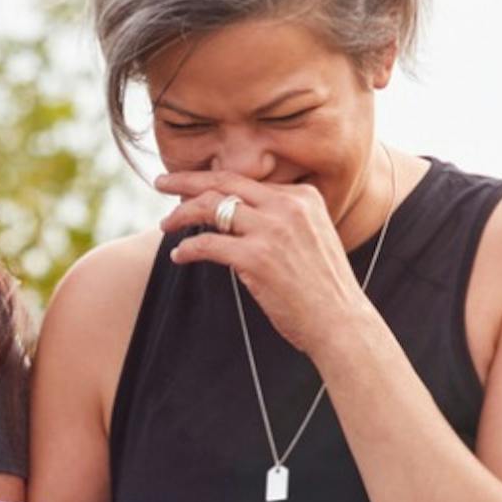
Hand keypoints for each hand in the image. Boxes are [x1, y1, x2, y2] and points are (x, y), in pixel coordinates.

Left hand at [155, 165, 395, 357]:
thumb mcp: (313, 237)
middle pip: (224, 181)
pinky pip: (208, 244)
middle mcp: (287, 205)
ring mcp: (271, 230)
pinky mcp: (256, 257)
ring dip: (181, 214)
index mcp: (303, 196)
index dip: (213, 182)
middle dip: (186, 179)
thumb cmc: (324, 289)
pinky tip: (179, 256)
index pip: (247, 180)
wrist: (341, 322)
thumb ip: (285, 219)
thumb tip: (242, 214)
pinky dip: (188, 249)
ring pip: (211, 207)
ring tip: (165, 224)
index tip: (192, 187)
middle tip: (161, 182)